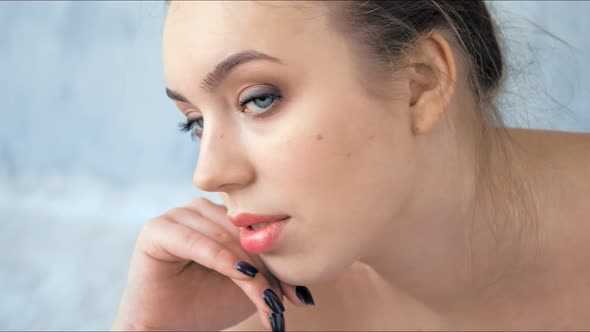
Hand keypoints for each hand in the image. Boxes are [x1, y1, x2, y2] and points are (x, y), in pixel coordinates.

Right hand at [111, 197, 312, 330]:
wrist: (168, 328)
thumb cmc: (207, 304)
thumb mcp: (249, 286)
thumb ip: (271, 274)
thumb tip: (306, 288)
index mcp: (220, 214)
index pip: (256, 225)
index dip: (277, 254)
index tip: (296, 292)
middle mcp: (198, 209)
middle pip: (242, 230)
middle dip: (265, 265)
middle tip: (280, 297)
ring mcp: (176, 215)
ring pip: (224, 236)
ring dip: (247, 267)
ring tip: (264, 296)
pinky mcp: (157, 230)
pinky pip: (197, 241)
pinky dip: (221, 258)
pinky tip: (240, 274)